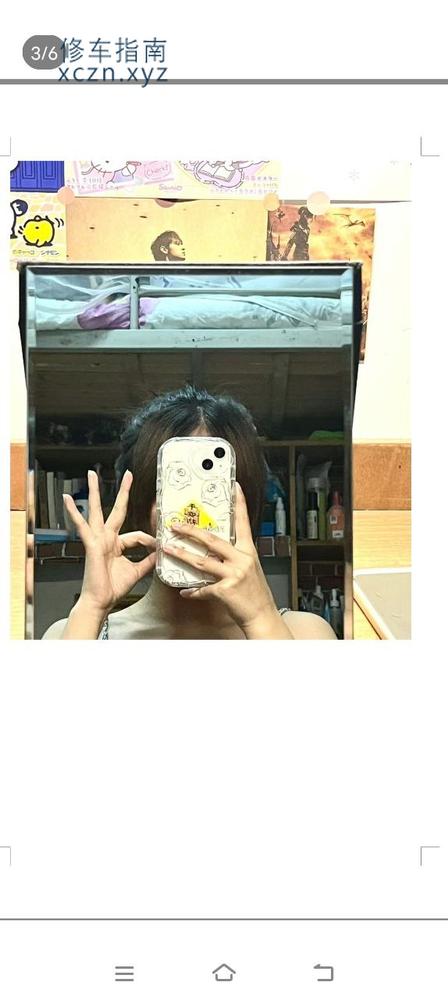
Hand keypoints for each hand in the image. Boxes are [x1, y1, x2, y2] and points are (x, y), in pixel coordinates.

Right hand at [63, 470, 155, 614]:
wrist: (100, 601)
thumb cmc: (113, 588)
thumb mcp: (136, 571)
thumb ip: (148, 560)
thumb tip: (160, 551)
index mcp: (117, 544)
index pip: (137, 534)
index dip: (149, 541)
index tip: (157, 547)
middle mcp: (107, 538)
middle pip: (116, 510)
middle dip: (123, 492)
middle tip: (128, 474)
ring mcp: (98, 539)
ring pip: (97, 510)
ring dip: (95, 491)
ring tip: (92, 474)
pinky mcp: (91, 544)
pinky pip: (82, 525)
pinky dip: (74, 512)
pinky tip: (67, 499)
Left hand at [163, 482, 285, 637]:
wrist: (262, 616)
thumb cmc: (254, 593)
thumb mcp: (249, 569)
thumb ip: (234, 557)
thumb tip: (215, 548)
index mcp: (248, 551)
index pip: (243, 522)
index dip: (239, 503)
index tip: (234, 487)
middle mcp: (242, 559)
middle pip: (212, 540)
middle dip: (190, 531)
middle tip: (175, 525)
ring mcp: (234, 574)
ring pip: (201, 562)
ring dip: (182, 555)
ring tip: (168, 550)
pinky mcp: (225, 590)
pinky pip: (203, 588)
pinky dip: (192, 591)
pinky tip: (185, 592)